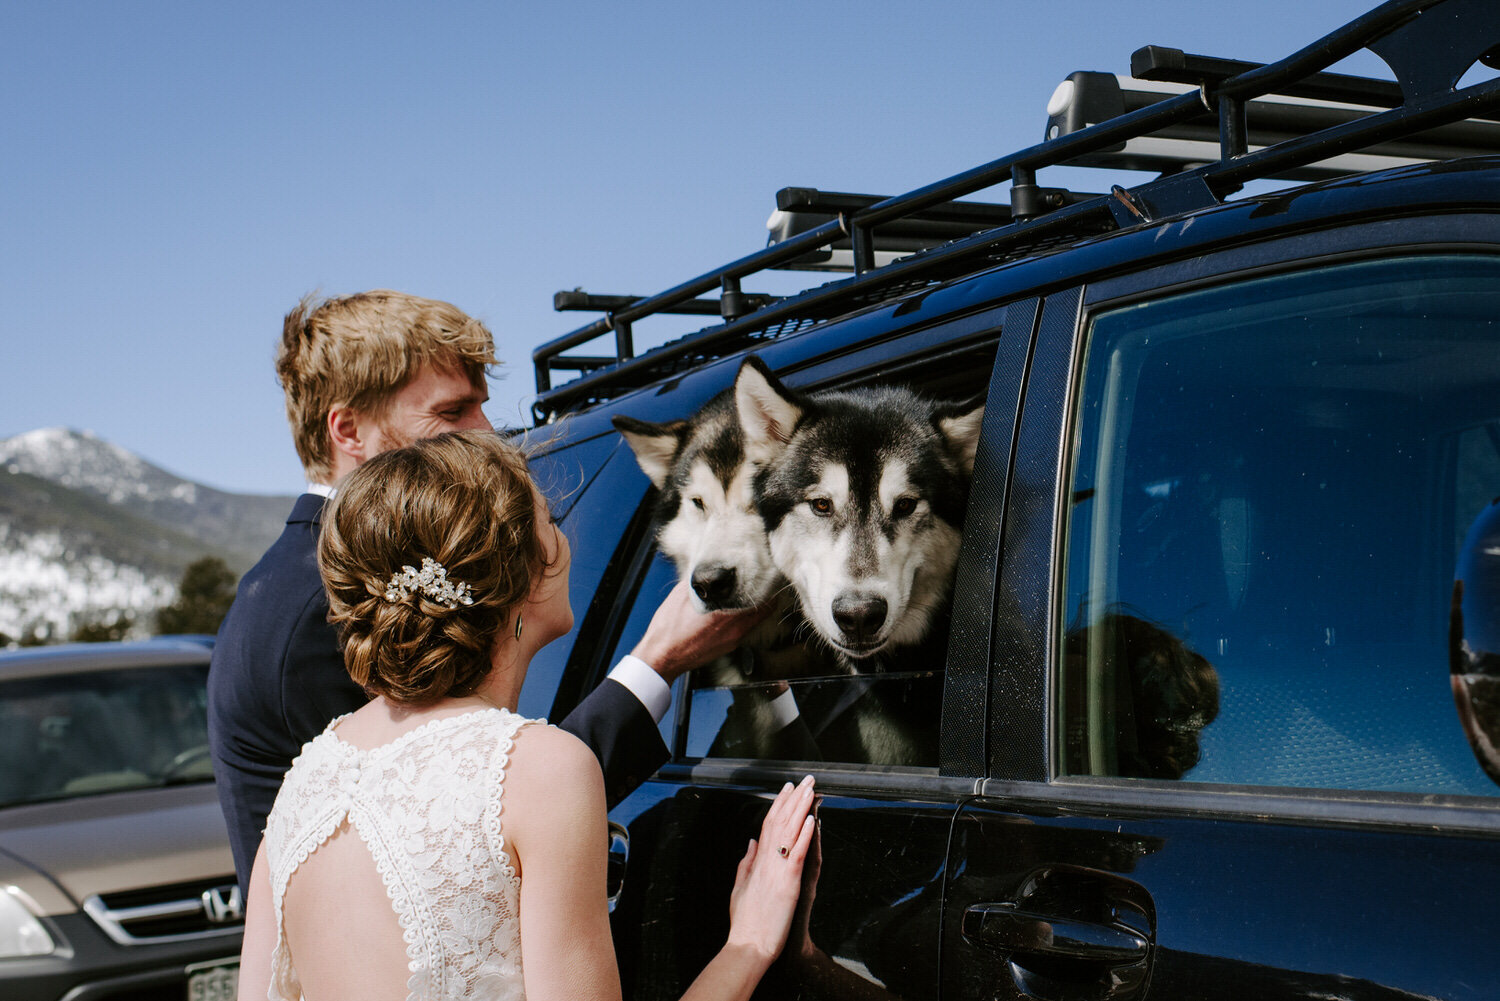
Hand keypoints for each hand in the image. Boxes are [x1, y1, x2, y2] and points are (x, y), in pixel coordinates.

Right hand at [630, 579, 773, 683]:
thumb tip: (710, 571)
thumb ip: (701, 582)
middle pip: (764, 611)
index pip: (760, 599)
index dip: (765, 586)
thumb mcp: (682, 595)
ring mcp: (733, 640)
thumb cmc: (669, 628)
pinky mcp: (728, 647)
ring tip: (751, 596)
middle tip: (763, 584)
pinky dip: (745, 620)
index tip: (766, 576)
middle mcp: (734, 629)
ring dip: (755, 609)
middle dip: (764, 597)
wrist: (662, 657)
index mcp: (725, 613)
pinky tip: (734, 613)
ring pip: (755, 621)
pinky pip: (744, 630)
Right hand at [726, 776, 816, 963]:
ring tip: (812, 790)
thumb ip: (746, 862)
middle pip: (781, 822)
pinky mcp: (789, 882)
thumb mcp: (740, 887)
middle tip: (806, 780)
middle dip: (794, 799)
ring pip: (790, 832)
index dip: (779, 805)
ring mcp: (777, 870)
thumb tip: (751, 842)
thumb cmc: (746, 922)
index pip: (768, 825)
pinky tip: (812, 819)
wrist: (749, 945)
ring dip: (802, 809)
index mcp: (756, 861)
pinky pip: (798, 853)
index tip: (787, 789)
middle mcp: (766, 861)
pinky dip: (805, 834)